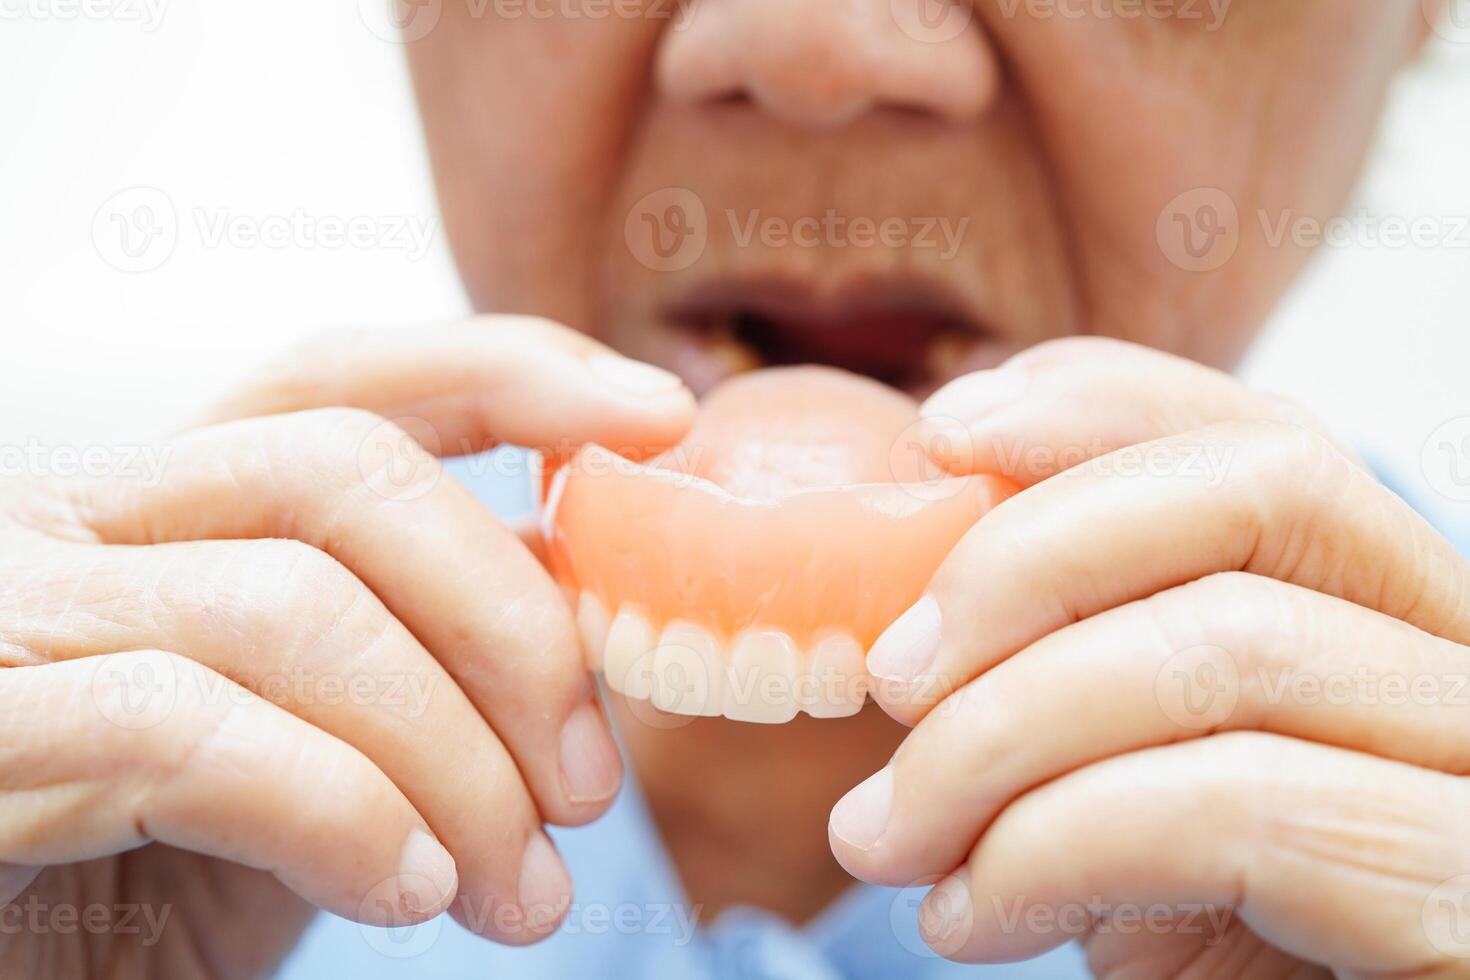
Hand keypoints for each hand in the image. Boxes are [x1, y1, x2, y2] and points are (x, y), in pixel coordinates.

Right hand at [0, 318, 693, 977]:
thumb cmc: (163, 873)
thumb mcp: (326, 739)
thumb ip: (421, 642)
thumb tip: (578, 580)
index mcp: (171, 504)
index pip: (344, 379)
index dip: (512, 373)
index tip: (664, 420)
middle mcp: (75, 521)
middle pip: (346, 472)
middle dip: (511, 628)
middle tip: (588, 789)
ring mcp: (11, 615)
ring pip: (294, 606)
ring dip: (454, 762)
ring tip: (518, 892)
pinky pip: (189, 730)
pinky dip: (341, 813)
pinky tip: (407, 893)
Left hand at [829, 338, 1469, 977]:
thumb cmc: (1182, 941)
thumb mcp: (1111, 775)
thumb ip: (1063, 663)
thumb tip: (909, 593)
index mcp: (1379, 617)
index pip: (1267, 434)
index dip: (1099, 403)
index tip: (940, 435)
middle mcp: (1461, 667)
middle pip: (1263, 489)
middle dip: (1029, 558)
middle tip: (891, 674)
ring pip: (1231, 644)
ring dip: (999, 739)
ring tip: (891, 836)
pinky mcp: (1462, 901)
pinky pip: (1241, 807)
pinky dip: (1054, 846)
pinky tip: (973, 917)